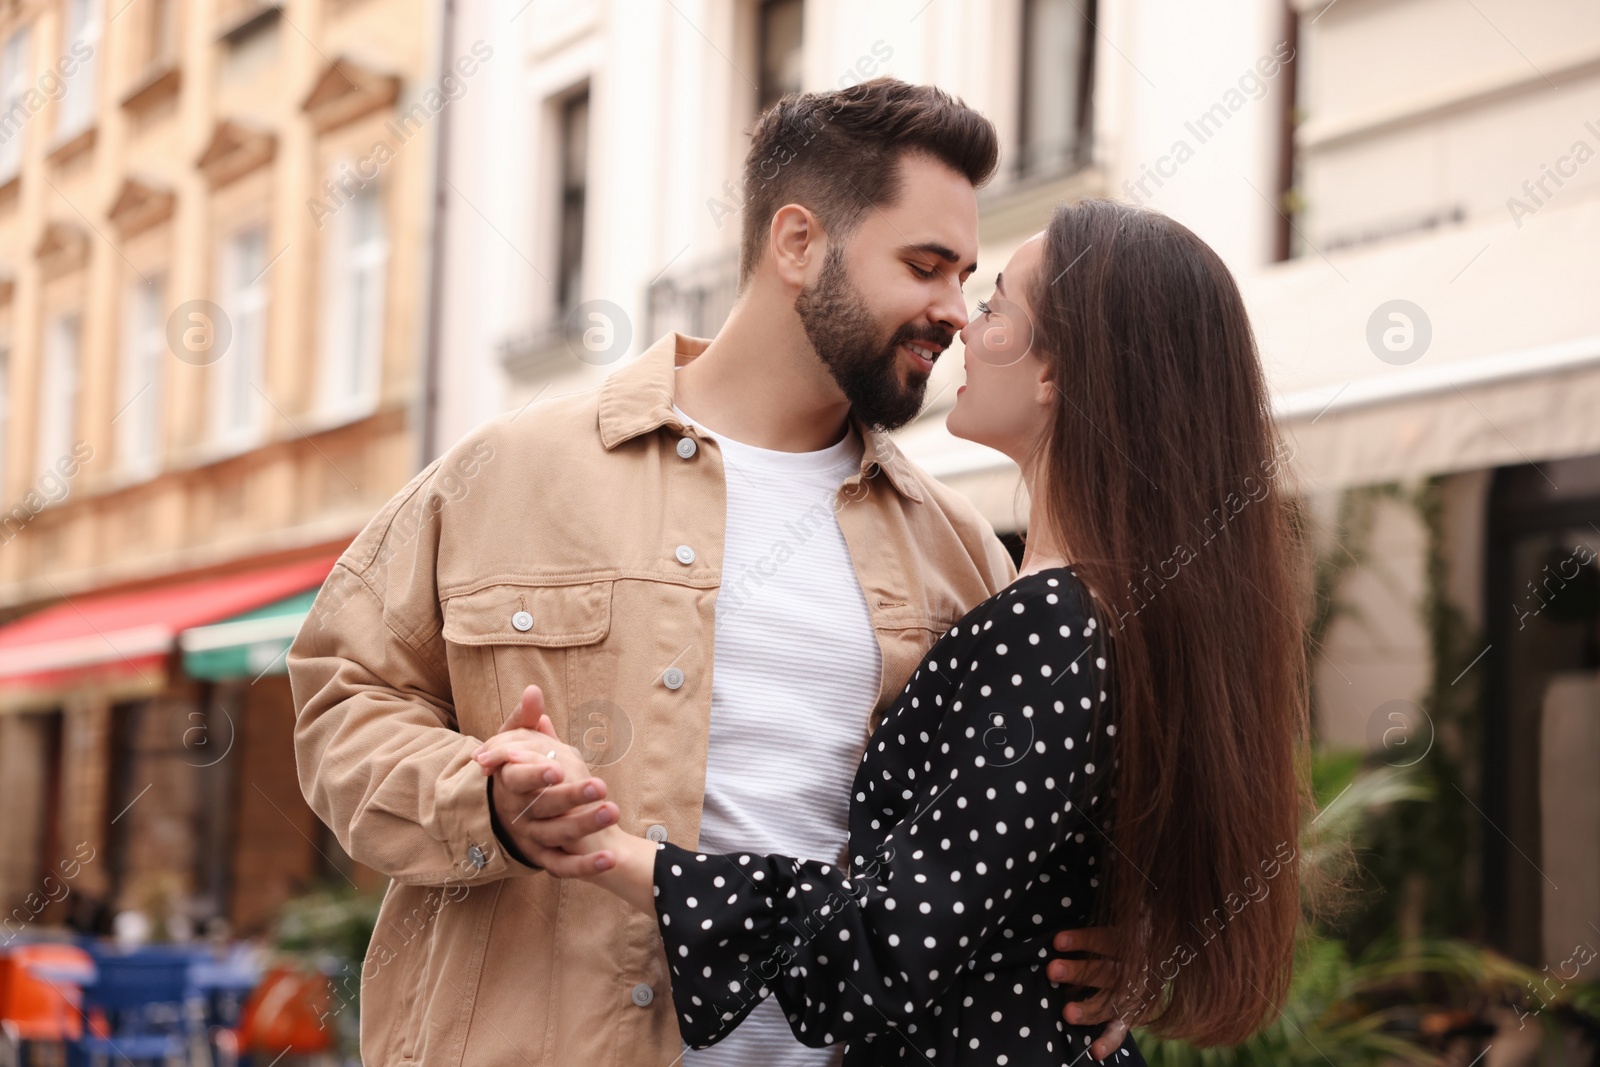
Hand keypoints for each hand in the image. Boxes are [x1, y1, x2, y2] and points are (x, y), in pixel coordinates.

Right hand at [473, 685, 624, 875]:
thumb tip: (533, 690)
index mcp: (509, 783)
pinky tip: (611, 859)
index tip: (557, 768)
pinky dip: (586, 867)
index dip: (535, 774)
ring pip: (557, 836)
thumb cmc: (517, 770)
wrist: (506, 813)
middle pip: (543, 807)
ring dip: (584, 825)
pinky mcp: (544, 859)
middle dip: (571, 797)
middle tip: (600, 785)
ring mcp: (531, 838)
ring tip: (613, 811)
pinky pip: (563, 868)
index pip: (518, 779)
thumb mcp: (516, 743)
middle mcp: (518, 813)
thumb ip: (525, 718)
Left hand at [1049, 926, 1129, 1059]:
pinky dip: (1108, 1041)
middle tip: (1052, 970)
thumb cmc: (1114, 941)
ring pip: (1110, 1003)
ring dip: (1088, 1009)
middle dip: (1078, 972)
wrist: (1151, 962)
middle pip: (1105, 972)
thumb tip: (1056, 934)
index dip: (1082, 940)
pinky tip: (1094, 1051)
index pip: (1106, 940)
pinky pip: (1120, 1031)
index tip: (1057, 941)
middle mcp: (1134, 971)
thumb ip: (1092, 932)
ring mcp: (1132, 996)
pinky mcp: (1130, 1017)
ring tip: (1067, 1013)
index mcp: (1131, 944)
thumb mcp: (1114, 929)